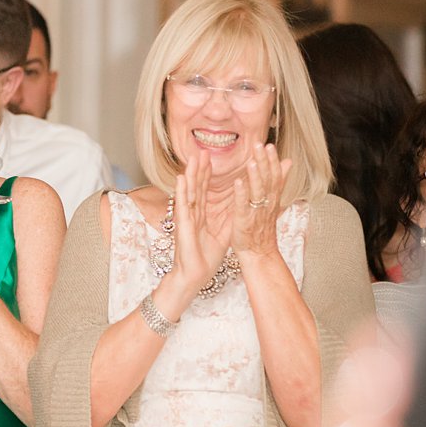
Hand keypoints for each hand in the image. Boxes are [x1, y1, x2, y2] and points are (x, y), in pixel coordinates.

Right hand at [160, 151, 227, 299]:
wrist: (194, 276)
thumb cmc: (206, 258)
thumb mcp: (224, 234)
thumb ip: (231, 218)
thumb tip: (243, 204)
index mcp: (202, 215)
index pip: (206, 190)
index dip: (209, 174)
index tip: (211, 158)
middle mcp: (193, 213)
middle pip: (197, 187)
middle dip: (200, 168)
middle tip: (202, 150)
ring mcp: (186, 218)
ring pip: (189, 192)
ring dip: (191, 174)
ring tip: (193, 157)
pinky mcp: (183, 226)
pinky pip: (182, 206)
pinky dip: (182, 192)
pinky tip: (181, 178)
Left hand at [231, 142, 291, 257]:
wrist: (259, 253)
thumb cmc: (262, 227)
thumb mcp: (273, 201)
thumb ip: (279, 181)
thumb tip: (288, 161)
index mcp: (272, 198)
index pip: (275, 176)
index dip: (273, 161)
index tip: (270, 145)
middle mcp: (267, 203)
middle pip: (268, 179)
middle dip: (264, 162)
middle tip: (260, 144)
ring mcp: (255, 212)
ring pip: (258, 191)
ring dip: (256, 175)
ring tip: (252, 160)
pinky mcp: (244, 221)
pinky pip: (243, 206)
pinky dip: (242, 194)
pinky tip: (238, 182)